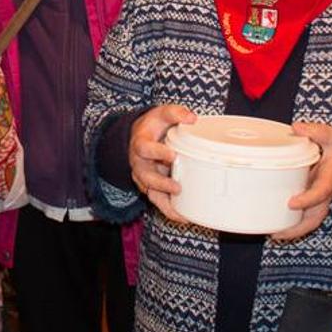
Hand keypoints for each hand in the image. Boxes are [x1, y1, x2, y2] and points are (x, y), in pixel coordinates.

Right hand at [128, 105, 195, 224]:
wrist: (139, 137)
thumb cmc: (153, 126)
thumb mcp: (161, 114)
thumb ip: (175, 113)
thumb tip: (192, 118)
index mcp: (141, 144)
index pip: (145, 149)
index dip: (157, 153)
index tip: (172, 155)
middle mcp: (139, 163)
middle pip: (145, 176)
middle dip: (160, 183)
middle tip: (177, 187)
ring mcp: (144, 177)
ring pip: (150, 193)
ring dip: (165, 202)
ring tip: (182, 211)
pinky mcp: (151, 187)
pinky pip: (158, 202)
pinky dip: (170, 211)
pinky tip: (184, 218)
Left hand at [272, 122, 331, 241]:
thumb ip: (316, 131)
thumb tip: (296, 128)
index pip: (321, 192)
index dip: (307, 199)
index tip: (291, 203)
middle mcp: (328, 190)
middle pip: (316, 216)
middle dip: (298, 228)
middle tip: (277, 234)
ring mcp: (325, 196)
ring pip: (313, 219)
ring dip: (296, 229)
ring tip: (274, 234)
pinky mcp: (320, 197)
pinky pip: (310, 213)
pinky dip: (296, 221)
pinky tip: (279, 223)